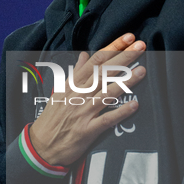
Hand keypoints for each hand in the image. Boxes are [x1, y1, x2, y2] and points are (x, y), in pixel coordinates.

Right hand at [29, 33, 145, 166]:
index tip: (128, 38)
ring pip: (106, 93)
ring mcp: (83, 112)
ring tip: (142, 71)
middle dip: (123, 58)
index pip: (95, 61)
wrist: (41, 145)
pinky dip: (120, 112)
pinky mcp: (87, 130)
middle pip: (103, 73)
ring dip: (125, 82)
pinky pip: (106, 119)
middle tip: (140, 46)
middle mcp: (78, 95)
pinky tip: (134, 105)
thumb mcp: (60, 91)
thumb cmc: (52, 118)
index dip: (112, 48)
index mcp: (73, 84)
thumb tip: (84, 55)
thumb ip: (75, 73)